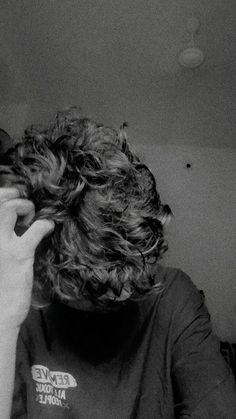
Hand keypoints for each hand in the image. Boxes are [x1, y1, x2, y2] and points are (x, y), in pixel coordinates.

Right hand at [0, 188, 53, 329]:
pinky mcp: (19, 255)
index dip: (2, 195)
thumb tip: (11, 218)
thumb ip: (1, 236)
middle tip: (24, 210)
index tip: (12, 199)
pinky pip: (36, 228)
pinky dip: (45, 225)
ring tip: (31, 219)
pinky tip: (47, 229)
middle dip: (14, 198)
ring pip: (11, 207)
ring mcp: (0, 244)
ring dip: (25, 207)